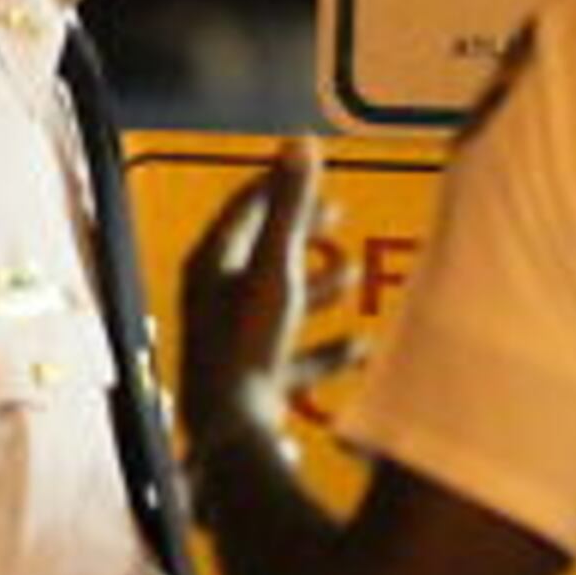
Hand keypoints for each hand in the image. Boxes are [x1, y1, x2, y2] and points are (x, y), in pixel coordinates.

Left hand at [180, 142, 360, 470]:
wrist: (233, 432)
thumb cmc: (248, 343)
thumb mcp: (276, 269)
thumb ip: (291, 207)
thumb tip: (302, 142)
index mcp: (211, 267)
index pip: (242, 210)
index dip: (276, 186)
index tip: (309, 170)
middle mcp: (216, 303)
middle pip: (261, 255)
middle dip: (302, 234)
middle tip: (338, 214)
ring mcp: (234, 346)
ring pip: (281, 306)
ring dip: (317, 289)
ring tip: (354, 274)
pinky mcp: (254, 383)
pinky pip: (296, 357)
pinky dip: (329, 348)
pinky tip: (364, 345)